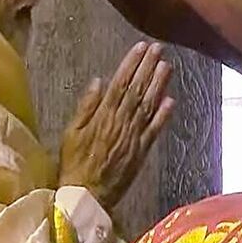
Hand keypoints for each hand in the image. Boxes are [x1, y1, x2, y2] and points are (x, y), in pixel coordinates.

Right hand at [59, 42, 174, 209]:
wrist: (86, 195)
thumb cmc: (74, 162)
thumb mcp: (71, 132)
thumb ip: (86, 106)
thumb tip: (99, 81)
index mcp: (102, 116)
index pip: (120, 84)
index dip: (131, 64)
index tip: (141, 47)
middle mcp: (120, 123)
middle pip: (137, 90)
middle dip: (148, 67)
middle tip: (159, 49)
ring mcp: (133, 137)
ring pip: (148, 106)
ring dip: (158, 85)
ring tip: (167, 66)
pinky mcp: (141, 151)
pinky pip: (154, 130)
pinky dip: (163, 115)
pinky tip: (171, 100)